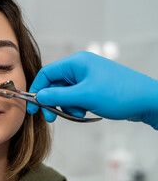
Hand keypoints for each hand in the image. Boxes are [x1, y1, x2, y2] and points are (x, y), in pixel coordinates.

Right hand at [27, 51, 157, 129]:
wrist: (148, 101)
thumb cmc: (119, 94)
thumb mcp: (84, 96)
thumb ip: (58, 96)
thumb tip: (39, 96)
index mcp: (76, 63)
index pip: (47, 74)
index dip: (37, 89)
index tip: (33, 107)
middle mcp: (80, 67)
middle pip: (55, 85)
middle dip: (53, 102)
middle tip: (51, 118)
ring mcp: (87, 77)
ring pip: (65, 93)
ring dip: (66, 106)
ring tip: (79, 113)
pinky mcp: (93, 87)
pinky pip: (76, 97)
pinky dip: (76, 106)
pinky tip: (85, 111)